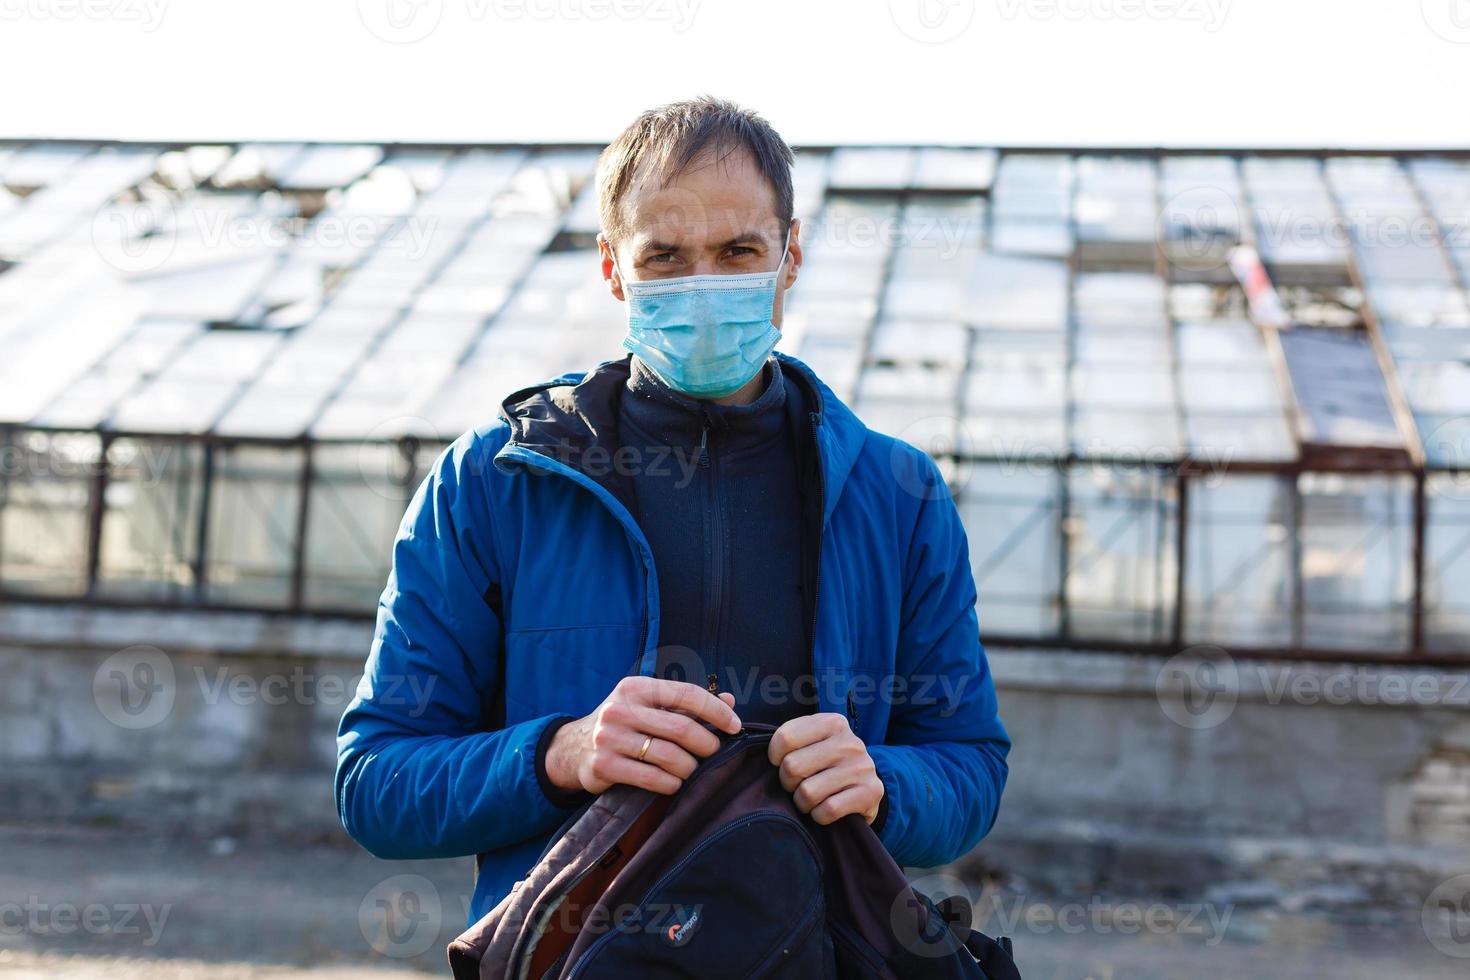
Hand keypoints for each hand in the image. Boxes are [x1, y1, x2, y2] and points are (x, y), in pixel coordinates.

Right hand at [546, 676, 739, 795]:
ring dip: (689, 768)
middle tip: (713, 753)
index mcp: (635, 688)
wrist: (574, 748)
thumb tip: (730, 701)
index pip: (686, 694)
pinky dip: (671, 784)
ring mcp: (609, 738)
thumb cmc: (625, 724)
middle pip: (682, 728)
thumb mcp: (649, 706)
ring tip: (689, 769)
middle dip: (707, 744)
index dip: (716, 711)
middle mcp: (620, 709)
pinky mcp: (603, 765)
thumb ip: (687, 704)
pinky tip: (673, 782)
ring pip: (670, 757)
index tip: (734, 726)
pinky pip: (653, 778)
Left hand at [769, 713, 883, 825]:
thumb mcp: (813, 743)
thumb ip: (791, 740)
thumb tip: (757, 750)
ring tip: (811, 799)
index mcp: (833, 723)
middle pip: (792, 766)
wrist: (866, 790)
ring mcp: (862, 767)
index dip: (775, 757)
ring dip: (803, 803)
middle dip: (788, 783)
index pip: (784, 737)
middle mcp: (850, 742)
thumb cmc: (828, 766)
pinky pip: (827, 811)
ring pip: (808, 792)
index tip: (781, 763)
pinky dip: (819, 816)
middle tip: (798, 785)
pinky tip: (825, 810)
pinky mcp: (871, 793)